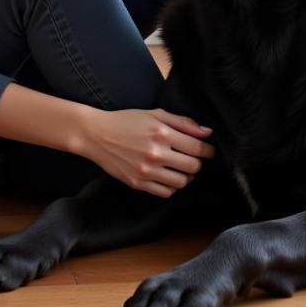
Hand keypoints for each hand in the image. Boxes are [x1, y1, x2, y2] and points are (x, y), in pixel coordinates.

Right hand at [79, 108, 215, 196]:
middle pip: (193, 167)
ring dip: (186, 176)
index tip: (208, 150)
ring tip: (180, 168)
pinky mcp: (138, 183)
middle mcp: (156, 153)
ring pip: (181, 182)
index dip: (208, 150)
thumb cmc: (126, 121)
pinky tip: (167, 176)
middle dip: (197, 163)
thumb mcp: (154, 114)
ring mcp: (146, 171)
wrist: (97, 135)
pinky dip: (172, 186)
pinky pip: (166, 192)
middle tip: (193, 158)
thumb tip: (206, 132)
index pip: (197, 148)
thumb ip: (183, 122)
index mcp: (162, 133)